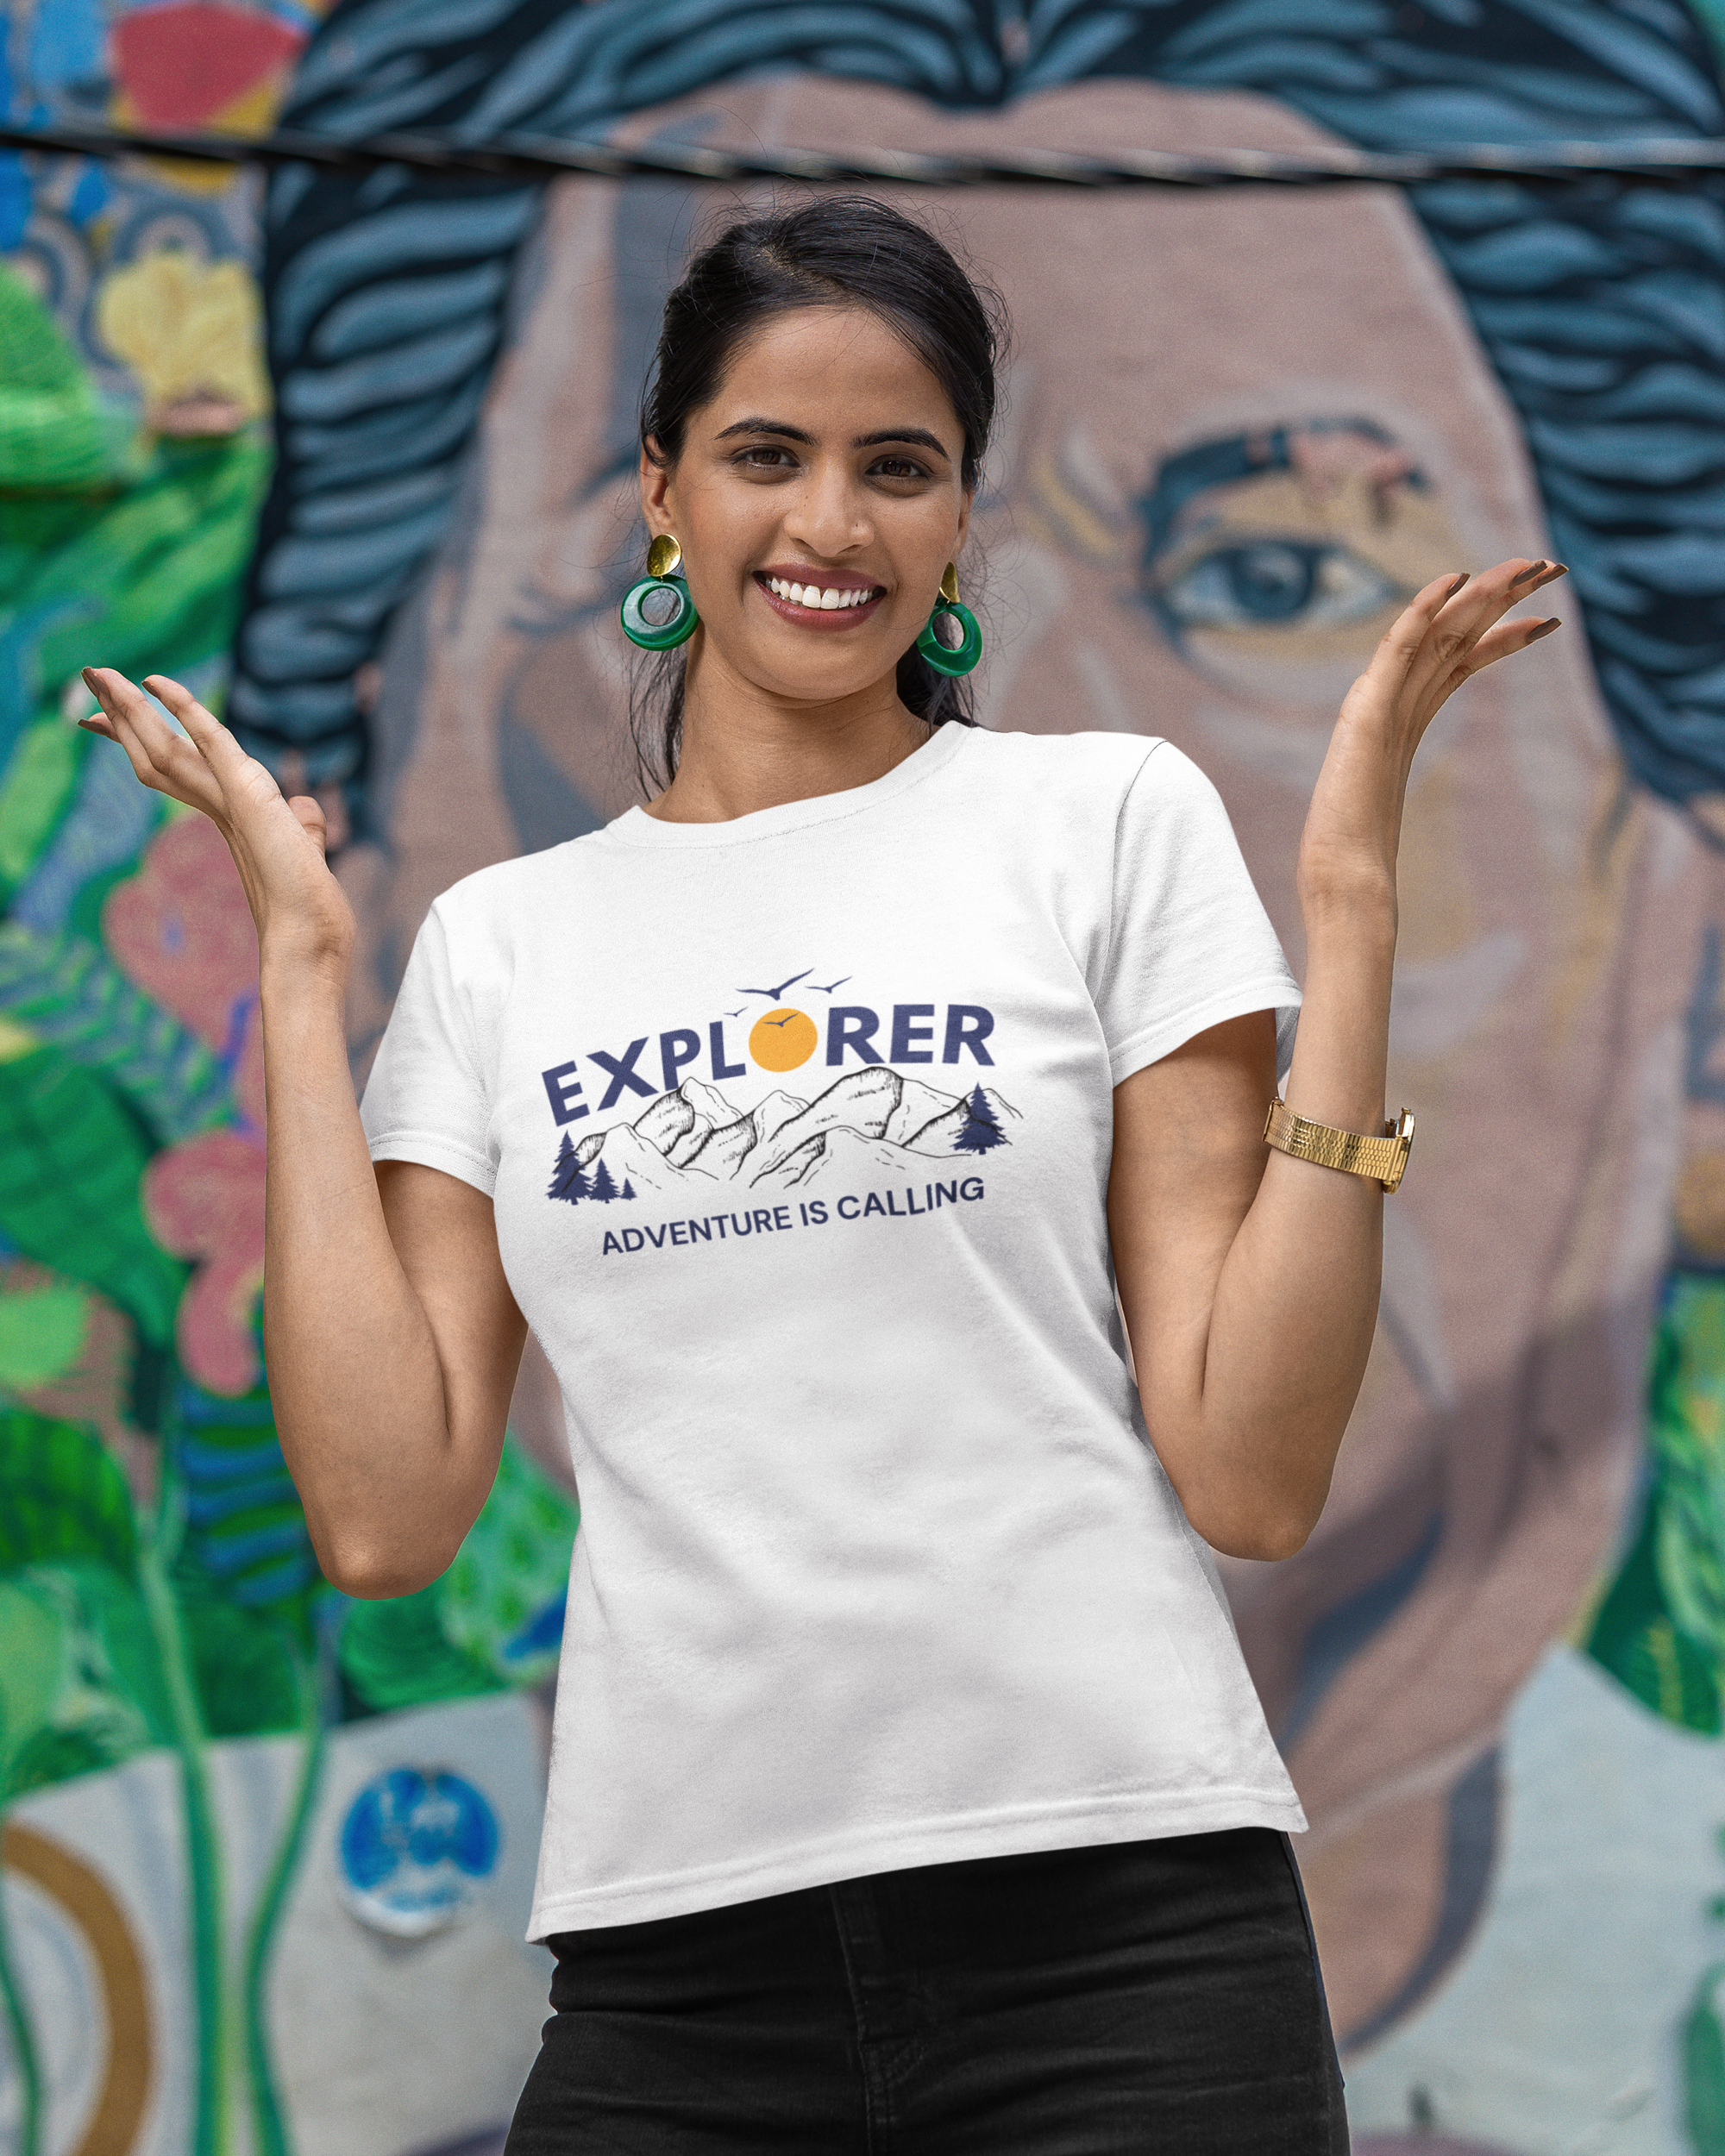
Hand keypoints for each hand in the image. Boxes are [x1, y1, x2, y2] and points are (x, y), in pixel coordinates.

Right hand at [78, 668, 354, 981]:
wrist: (309, 940)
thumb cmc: (310, 910)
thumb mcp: (304, 853)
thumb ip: (302, 827)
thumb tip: (306, 810)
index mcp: (227, 816)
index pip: (176, 769)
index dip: (143, 740)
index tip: (111, 718)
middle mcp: (218, 807)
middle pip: (156, 753)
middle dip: (123, 715)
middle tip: (89, 677)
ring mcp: (227, 802)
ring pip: (164, 747)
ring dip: (132, 707)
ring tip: (97, 672)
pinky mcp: (246, 796)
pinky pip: (212, 742)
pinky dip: (187, 711)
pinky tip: (158, 683)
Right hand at [1298, 557, 1565, 915]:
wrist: (1341, 883)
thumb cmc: (1358, 866)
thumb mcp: (1390, 825)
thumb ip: (1395, 814)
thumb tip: (1401, 841)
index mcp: (1403, 726)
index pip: (1462, 665)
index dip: (1504, 637)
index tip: (1548, 618)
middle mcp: (1392, 706)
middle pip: (1456, 636)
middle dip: (1504, 598)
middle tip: (1552, 565)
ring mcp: (1377, 707)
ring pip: (1437, 633)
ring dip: (1484, 593)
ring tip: (1532, 565)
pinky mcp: (1365, 714)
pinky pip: (1398, 647)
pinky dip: (1424, 609)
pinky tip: (1455, 580)